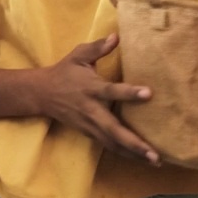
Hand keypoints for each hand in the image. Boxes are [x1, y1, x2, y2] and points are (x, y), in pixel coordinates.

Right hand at [38, 34, 159, 164]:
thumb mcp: (78, 55)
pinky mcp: (89, 133)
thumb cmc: (64, 72)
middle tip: (154, 153)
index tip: (149, 93)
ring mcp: (89, 124)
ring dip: (133, 153)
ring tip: (155, 161)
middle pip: (114, 129)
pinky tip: (141, 159)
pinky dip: (125, 154)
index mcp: (90, 88)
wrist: (42, 94)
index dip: (129, 93)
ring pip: (112, 143)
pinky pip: (109, 146)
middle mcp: (91, 110)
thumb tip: (117, 36)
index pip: (111, 91)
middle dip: (134, 142)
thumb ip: (98, 48)